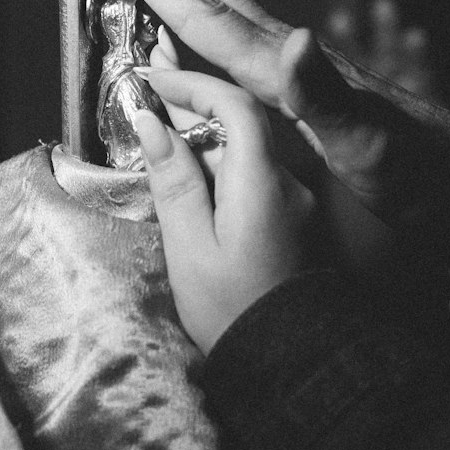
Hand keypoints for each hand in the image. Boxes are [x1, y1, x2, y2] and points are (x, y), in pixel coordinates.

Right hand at [101, 0, 449, 243]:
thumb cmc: (409, 166)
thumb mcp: (364, 139)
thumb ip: (324, 92)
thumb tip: (293, 39)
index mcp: (281, 65)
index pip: (206, 13)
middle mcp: (281, 52)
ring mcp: (290, 64)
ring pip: (217, 3)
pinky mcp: (297, 82)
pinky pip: (228, 35)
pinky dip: (196, 11)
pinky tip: (189, 16)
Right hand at [134, 70, 312, 353]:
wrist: (293, 367)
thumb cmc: (235, 313)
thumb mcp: (190, 247)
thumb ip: (173, 180)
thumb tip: (152, 123)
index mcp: (261, 182)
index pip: (234, 107)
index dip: (194, 86)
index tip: (155, 81)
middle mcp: (288, 184)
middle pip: (242, 124)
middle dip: (195, 107)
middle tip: (151, 96)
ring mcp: (298, 203)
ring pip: (248, 151)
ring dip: (206, 139)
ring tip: (162, 135)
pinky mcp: (299, 222)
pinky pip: (257, 176)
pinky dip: (224, 167)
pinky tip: (195, 180)